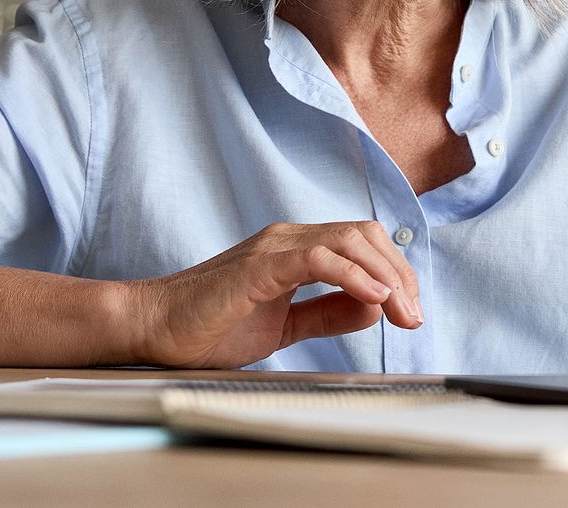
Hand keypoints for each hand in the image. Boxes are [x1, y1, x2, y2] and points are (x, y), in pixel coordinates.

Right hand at [124, 221, 422, 368]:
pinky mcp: (259, 266)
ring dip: (385, 277)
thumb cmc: (210, 327)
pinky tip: (373, 299)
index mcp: (296, 249)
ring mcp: (273, 248)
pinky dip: (352, 276)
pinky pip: (318, 259)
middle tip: (414, 317)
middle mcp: (289, 240)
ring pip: (349, 240)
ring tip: (401, 311)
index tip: (410, 311)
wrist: (153, 330)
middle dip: (399, 275)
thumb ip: (327, 313)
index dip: (395, 273)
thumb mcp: (285, 325)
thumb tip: (374, 308)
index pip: (364, 243)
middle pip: (365, 236)